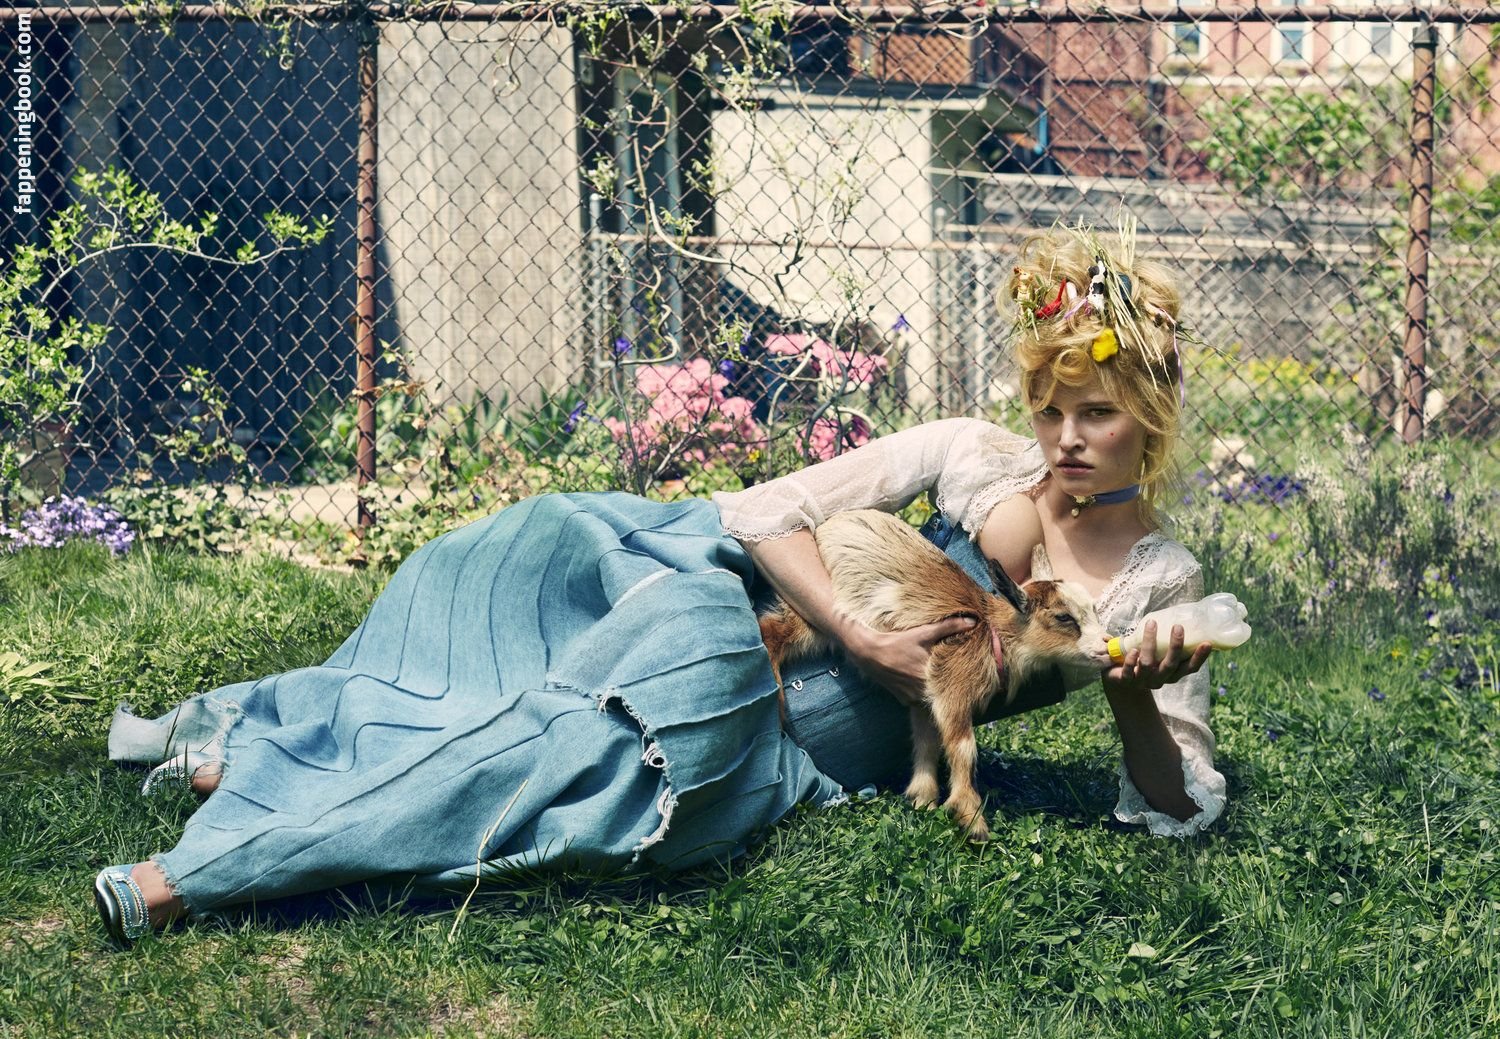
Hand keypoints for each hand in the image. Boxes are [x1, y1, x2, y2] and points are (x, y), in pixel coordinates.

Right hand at [843, 615, 978, 706]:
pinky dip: (919, 690)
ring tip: (931, 674)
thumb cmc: (896, 641)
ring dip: (931, 686)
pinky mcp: (904, 700)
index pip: (953, 680)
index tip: (963, 668)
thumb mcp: (923, 633)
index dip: (957, 673)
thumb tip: (973, 621)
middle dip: (945, 680)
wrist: (868, 653)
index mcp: (930, 676)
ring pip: (930, 694)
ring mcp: (912, 698)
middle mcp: (921, 691)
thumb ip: (949, 627)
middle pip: (941, 688)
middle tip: (947, 670)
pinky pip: (918, 698)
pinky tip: (916, 679)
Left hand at [1102, 621, 1211, 695]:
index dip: (1199, 657)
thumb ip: (1168, 642)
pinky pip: (1129, 673)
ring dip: (1150, 643)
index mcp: (1172, 673)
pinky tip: (1133, 650)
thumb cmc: (1144, 660)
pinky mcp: (1126, 682)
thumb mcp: (1159, 654)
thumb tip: (1182, 616)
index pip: (1190, 668)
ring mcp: (1143, 682)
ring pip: (1148, 664)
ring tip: (1151, 623)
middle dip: (1176, 646)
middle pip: (1171, 665)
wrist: (1120, 679)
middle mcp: (1160, 679)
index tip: (1207, 643)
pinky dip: (1131, 661)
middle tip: (1178, 627)